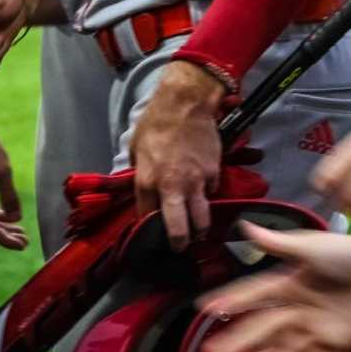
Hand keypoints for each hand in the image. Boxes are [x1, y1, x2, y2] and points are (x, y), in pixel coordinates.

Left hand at [131, 61, 225, 249]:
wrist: (187, 104)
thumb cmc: (156, 122)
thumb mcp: (136, 147)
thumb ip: (139, 172)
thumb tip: (143, 188)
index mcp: (147, 183)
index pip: (147, 219)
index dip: (149, 228)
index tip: (152, 232)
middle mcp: (172, 189)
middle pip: (179, 231)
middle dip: (179, 243)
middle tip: (180, 247)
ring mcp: (196, 183)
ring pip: (201, 220)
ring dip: (199, 229)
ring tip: (198, 232)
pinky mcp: (214, 174)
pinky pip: (211, 192)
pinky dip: (207, 195)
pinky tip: (204, 190)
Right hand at [197, 224, 350, 351]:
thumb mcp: (313, 246)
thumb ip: (279, 244)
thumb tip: (245, 228)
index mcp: (293, 281)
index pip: (255, 295)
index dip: (231, 302)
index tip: (205, 310)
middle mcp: (302, 306)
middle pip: (265, 328)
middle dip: (239, 341)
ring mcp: (320, 326)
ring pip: (285, 350)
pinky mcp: (340, 341)